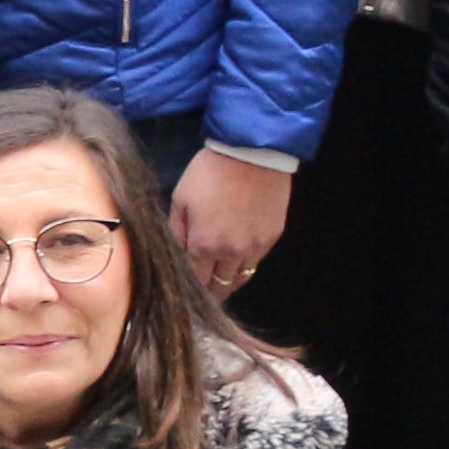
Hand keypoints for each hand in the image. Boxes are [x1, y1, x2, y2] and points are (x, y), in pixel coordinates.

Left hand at [169, 149, 294, 296]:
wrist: (251, 153)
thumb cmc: (210, 172)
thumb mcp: (181, 200)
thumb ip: (176, 233)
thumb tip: (176, 255)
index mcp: (204, 244)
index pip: (195, 281)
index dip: (189, 289)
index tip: (184, 295)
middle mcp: (231, 252)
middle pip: (219, 287)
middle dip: (209, 292)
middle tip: (201, 296)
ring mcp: (255, 246)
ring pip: (240, 279)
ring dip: (228, 282)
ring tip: (219, 285)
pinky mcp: (272, 237)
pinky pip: (256, 261)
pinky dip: (244, 265)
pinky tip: (235, 261)